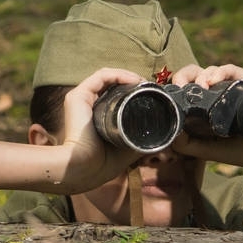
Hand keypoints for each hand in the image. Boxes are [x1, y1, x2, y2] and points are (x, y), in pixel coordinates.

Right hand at [55, 67, 146, 191]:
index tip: (148, 95)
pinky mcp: (78, 96)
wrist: (85, 168)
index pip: (113, 96)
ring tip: (142, 82)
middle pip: (111, 85)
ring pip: (107, 78)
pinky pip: (101, 76)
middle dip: (131, 82)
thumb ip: (141, 139)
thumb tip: (164, 136)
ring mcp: (81, 99)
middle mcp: (87, 105)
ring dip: (127, 76)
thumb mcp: (128, 148)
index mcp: (95, 116)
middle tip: (147, 86)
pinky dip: (119, 75)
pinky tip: (133, 80)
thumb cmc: (102, 164)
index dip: (131, 92)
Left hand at [168, 63, 242, 169]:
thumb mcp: (203, 150)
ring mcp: (231, 87)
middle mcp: (216, 95)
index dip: (178, 84)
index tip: (175, 91)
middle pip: (195, 73)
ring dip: (202, 75)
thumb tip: (171, 127)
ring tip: (202, 86)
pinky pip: (230, 69)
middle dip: (185, 75)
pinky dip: (220, 71)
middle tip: (181, 85)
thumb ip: (184, 143)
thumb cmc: (235, 151)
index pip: (186, 87)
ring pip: (211, 70)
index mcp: (203, 108)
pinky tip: (214, 81)